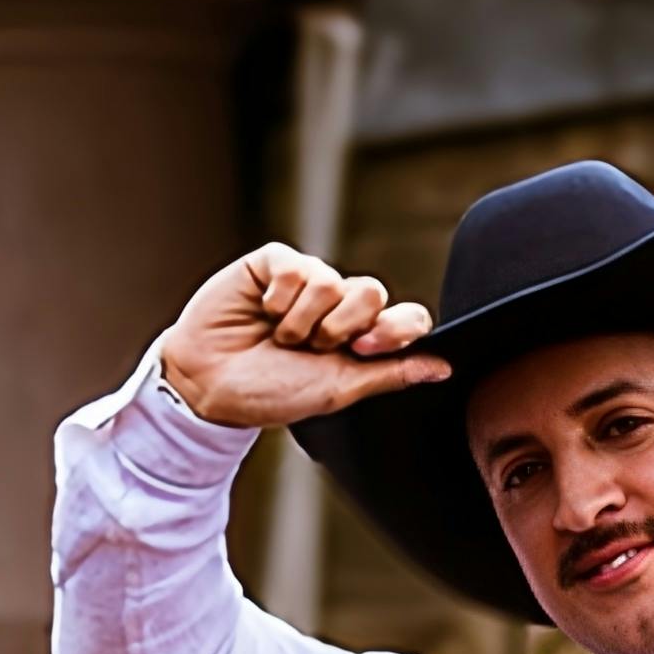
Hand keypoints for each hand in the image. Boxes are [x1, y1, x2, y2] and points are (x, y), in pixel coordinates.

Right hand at [156, 244, 447, 432]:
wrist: (210, 385)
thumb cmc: (271, 392)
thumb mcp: (339, 389)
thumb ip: (389, 373)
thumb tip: (444, 366)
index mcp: (361, 338)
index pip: (405, 318)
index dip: (392, 329)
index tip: (365, 348)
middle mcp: (339, 305)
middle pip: (373, 292)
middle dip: (342, 326)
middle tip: (312, 347)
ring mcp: (307, 280)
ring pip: (332, 281)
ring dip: (303, 320)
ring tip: (279, 336)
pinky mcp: (275, 262)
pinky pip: (296, 267)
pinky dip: (279, 299)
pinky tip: (262, 310)